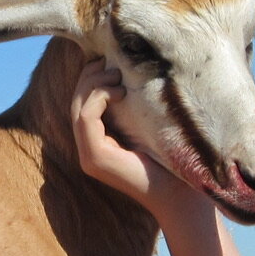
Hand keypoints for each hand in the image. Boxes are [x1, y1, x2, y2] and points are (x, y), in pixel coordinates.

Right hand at [69, 58, 192, 215]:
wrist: (178, 193)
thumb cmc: (171, 160)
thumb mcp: (148, 127)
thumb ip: (133, 108)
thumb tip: (129, 72)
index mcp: (98, 143)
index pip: (82, 105)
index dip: (91, 79)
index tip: (110, 62)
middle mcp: (88, 150)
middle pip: (76, 103)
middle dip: (90, 77)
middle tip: (111, 64)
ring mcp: (88, 156)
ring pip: (78, 108)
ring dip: (95, 85)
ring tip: (118, 76)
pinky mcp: (94, 157)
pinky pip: (86, 118)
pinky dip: (99, 98)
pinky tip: (120, 92)